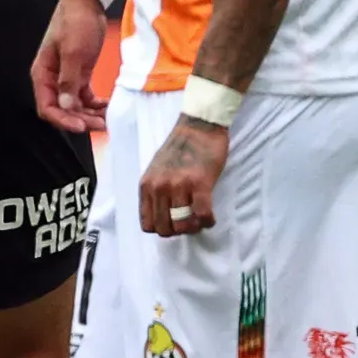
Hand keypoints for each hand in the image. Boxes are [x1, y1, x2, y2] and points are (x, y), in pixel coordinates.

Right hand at [31, 0, 110, 133]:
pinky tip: (107, 108)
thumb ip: (68, 81)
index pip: (47, 107)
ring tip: (107, 120)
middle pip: (63, 110)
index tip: (81, 126)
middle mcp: (52, 79)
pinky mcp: (80, 74)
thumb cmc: (75, 22)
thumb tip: (66, 107)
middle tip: (101, 125)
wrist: (86, 2)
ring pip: (75, 106)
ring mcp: (66, 78)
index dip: (63, 120)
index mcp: (43, 74)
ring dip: (89, 115)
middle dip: (81, 120)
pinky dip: (95, 105)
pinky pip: (85, 97)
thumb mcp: (73, 52)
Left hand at [139, 116, 225, 235]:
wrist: (199, 126)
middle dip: (179, 230)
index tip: (173, 222)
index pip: (147, 225)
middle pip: (165, 229)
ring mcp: (179, 185)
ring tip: (200, 220)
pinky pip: (202, 214)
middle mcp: (159, 187)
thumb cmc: (179, 148)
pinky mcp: (200, 182)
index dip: (162, 228)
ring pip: (183, 225)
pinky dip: (207, 221)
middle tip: (189, 222)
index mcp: (147, 185)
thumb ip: (155, 192)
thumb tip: (161, 217)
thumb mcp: (155, 170)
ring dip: (194, 227)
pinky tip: (210, 217)